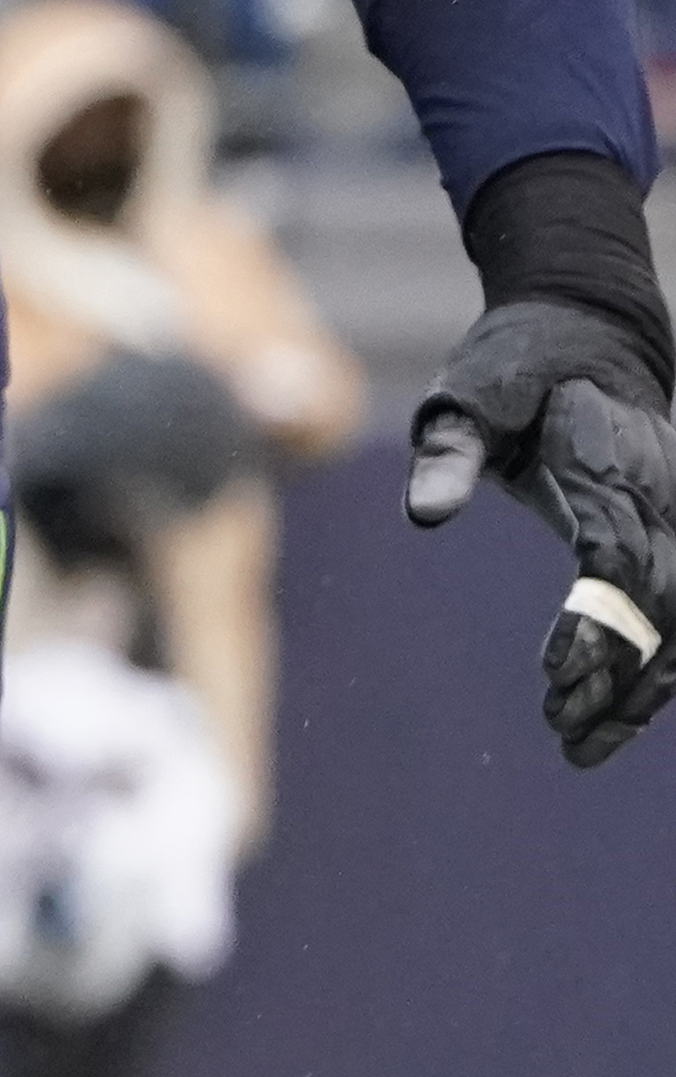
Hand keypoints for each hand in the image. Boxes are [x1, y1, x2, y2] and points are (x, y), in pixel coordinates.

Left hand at [405, 301, 675, 766]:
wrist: (590, 329)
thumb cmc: (516, 363)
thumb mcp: (467, 394)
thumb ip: (449, 451)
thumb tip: (425, 515)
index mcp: (610, 462)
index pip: (617, 556)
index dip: (594, 620)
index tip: (555, 674)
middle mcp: (662, 494)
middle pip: (662, 601)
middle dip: (619, 672)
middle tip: (562, 732)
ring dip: (642, 686)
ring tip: (583, 747)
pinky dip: (657, 664)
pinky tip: (618, 717)